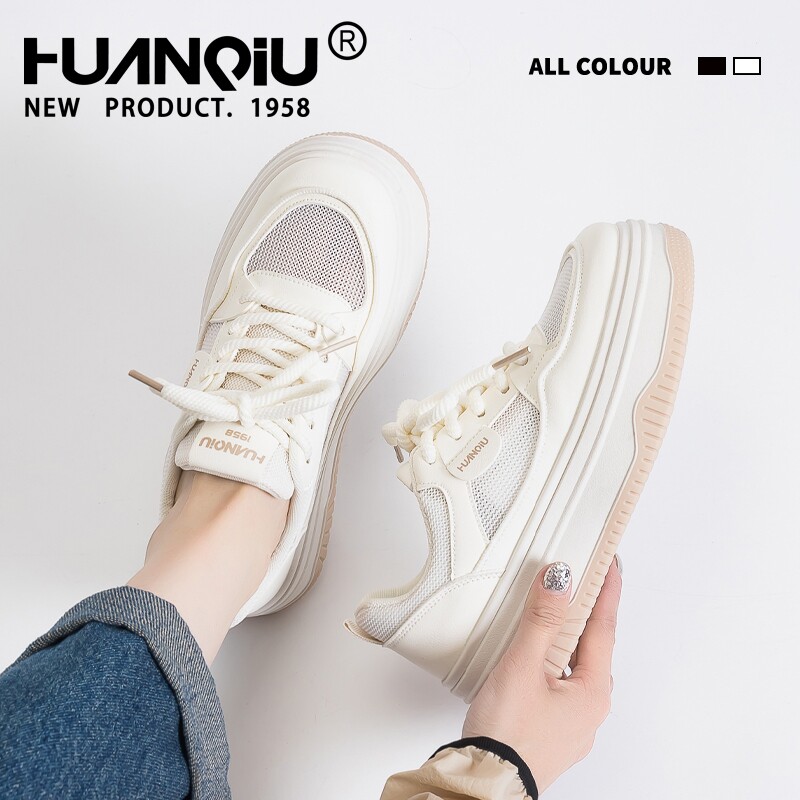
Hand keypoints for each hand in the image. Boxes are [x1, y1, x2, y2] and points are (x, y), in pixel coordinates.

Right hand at [463, 558, 621, 792]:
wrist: (486, 786)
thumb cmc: (507, 735)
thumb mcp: (523, 667)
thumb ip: (541, 621)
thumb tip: (560, 581)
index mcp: (592, 693)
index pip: (604, 628)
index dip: (606, 592)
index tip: (611, 564)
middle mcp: (589, 710)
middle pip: (591, 648)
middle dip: (586, 613)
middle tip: (582, 580)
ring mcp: (571, 724)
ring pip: (573, 668)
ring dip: (565, 639)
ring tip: (555, 612)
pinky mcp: (550, 731)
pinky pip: (558, 685)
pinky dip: (551, 661)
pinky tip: (533, 656)